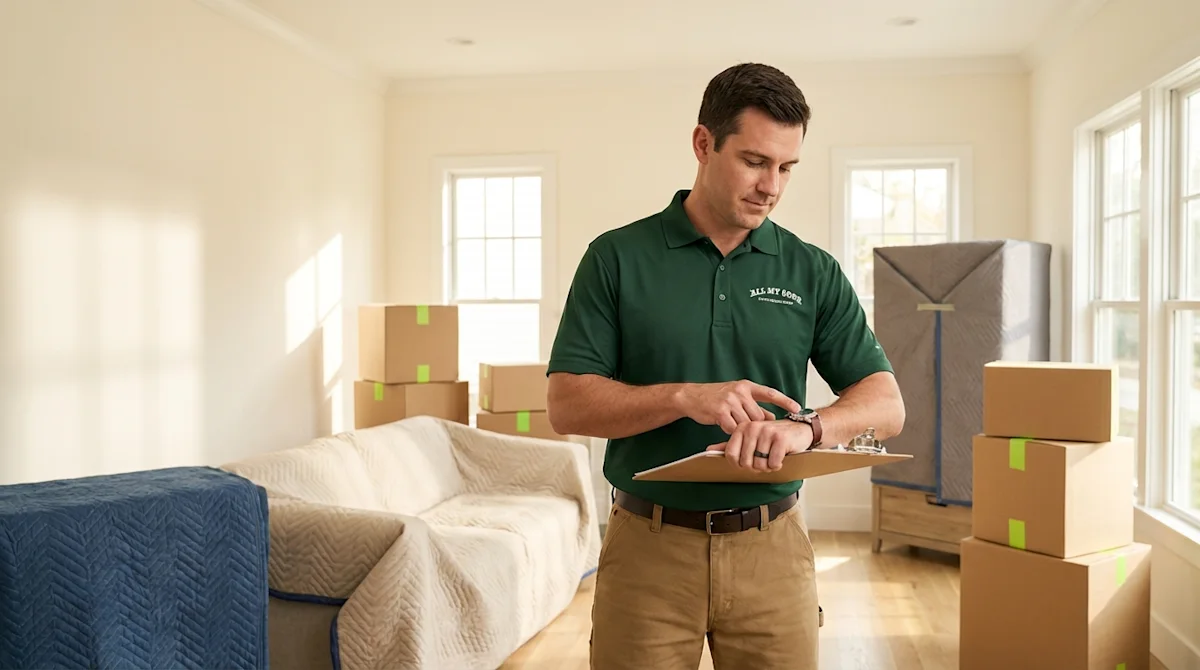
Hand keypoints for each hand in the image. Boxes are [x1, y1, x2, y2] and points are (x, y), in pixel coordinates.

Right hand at [676, 380, 800, 434]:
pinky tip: (725, 429)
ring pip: (746, 424)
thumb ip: (752, 405)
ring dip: (743, 431)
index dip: (785, 401)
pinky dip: (731, 433)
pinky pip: (733, 429)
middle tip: (755, 435)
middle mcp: (739, 392)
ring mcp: (730, 401)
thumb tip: (771, 418)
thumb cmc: (714, 397)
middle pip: (758, 416)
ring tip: (736, 430)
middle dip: (757, 427)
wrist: (690, 396)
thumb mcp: (735, 396)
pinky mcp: (720, 412)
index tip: (797, 408)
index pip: (770, 393)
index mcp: (746, 386)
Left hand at [705, 420, 813, 471]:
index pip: (731, 455)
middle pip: (746, 462)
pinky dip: (777, 465)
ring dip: (768, 467)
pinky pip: (773, 463)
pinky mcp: (780, 438)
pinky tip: (781, 457)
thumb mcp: (750, 439)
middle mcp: (752, 427)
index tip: (750, 461)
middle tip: (765, 460)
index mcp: (742, 428)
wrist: (800, 430)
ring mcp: (766, 431)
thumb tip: (708, 451)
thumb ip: (730, 445)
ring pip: (760, 464)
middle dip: (756, 467)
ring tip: (773, 457)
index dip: (740, 465)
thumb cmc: (773, 437)